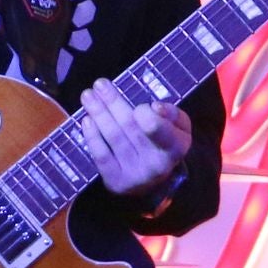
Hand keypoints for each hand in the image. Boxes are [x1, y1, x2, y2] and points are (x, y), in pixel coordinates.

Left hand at [80, 77, 192, 197]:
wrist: (156, 183)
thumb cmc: (166, 144)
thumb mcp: (180, 128)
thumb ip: (172, 113)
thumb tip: (156, 106)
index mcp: (174, 148)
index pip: (157, 129)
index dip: (145, 114)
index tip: (140, 105)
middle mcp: (154, 164)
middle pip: (129, 127)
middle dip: (113, 103)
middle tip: (99, 84)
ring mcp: (133, 175)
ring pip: (113, 137)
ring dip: (98, 113)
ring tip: (88, 95)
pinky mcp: (115, 181)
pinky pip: (101, 155)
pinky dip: (92, 136)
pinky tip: (87, 120)